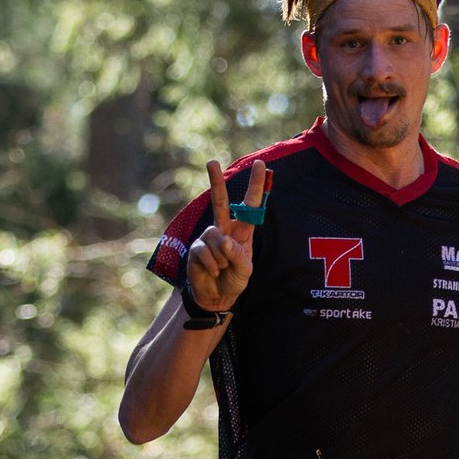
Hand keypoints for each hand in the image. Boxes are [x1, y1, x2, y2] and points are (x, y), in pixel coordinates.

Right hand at [185, 157, 268, 313]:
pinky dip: (212, 265)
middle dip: (216, 181)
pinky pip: (204, 252)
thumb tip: (222, 239)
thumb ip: (237, 254)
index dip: (256, 186)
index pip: (250, 205)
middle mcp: (224, 229)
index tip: (261, 165)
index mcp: (241, 231)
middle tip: (212, 162)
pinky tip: (213, 271)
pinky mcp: (196, 248)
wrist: (217, 296)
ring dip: (222, 258)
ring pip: (215, 237)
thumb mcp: (244, 270)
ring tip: (223, 269)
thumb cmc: (234, 280)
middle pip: (220, 201)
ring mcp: (208, 237)